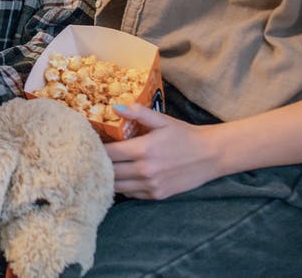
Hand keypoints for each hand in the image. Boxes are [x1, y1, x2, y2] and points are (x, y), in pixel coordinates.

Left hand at [102, 103, 223, 198]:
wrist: (210, 155)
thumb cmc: (184, 135)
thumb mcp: (162, 120)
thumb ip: (138, 113)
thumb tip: (115, 106)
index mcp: (143, 150)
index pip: (108, 153)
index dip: (96, 149)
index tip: (90, 145)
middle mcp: (145, 170)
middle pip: (109, 172)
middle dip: (99, 165)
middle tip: (93, 158)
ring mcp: (151, 185)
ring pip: (117, 187)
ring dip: (108, 178)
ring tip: (103, 169)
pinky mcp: (157, 195)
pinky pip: (131, 194)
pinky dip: (123, 187)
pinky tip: (122, 177)